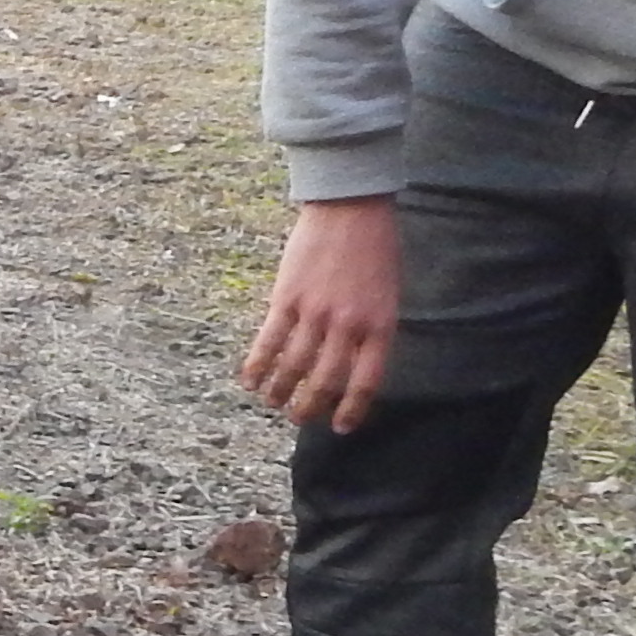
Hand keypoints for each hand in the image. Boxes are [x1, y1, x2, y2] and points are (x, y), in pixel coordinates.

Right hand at [240, 196, 399, 433]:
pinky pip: (269, 342)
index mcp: (379, 326)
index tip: (338, 427)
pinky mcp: (287, 299)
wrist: (350, 208)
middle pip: (324, 381)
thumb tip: (347, 366)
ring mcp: (315, 313)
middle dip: (308, 407)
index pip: (365, 382)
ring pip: (293, 367)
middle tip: (297, 416)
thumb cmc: (374, 250)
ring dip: (279, 391)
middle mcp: (347, 326)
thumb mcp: (386, 296)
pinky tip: (249, 380)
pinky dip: (257, 366)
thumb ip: (370, 332)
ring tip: (272, 401)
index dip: (350, 410)